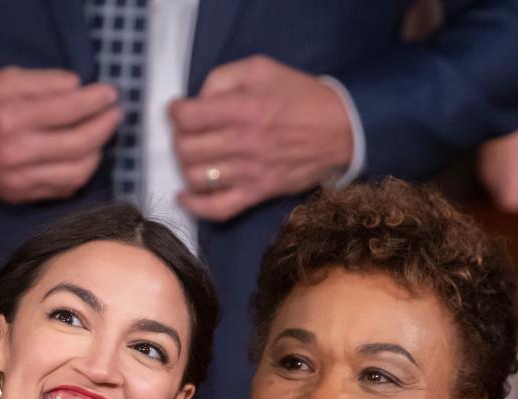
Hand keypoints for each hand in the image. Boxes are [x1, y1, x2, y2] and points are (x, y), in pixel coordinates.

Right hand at [0, 67, 120, 202]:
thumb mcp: (2, 81)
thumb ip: (43, 82)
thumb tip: (78, 87)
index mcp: (10, 117)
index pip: (68, 109)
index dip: (96, 100)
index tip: (110, 93)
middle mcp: (17, 152)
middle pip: (79, 143)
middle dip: (104, 126)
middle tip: (114, 114)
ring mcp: (20, 179)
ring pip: (77, 171)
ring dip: (98, 151)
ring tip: (101, 135)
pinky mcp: (21, 195)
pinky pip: (64, 188)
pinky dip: (81, 172)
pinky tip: (85, 157)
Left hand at [170, 56, 353, 221]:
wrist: (342, 131)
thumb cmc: (301, 97)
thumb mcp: (262, 69)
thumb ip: (223, 78)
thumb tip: (198, 100)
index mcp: (243, 108)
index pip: (188, 116)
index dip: (175, 112)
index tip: (179, 110)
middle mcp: (242, 143)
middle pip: (186, 148)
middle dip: (178, 138)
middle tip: (187, 133)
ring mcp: (249, 173)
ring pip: (196, 177)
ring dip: (185, 167)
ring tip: (192, 157)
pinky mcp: (258, 194)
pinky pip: (217, 209)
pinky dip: (194, 207)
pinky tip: (184, 196)